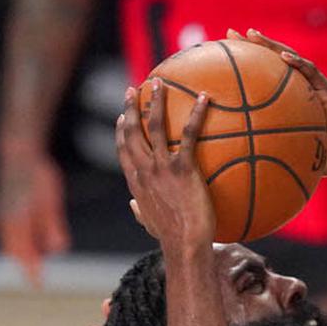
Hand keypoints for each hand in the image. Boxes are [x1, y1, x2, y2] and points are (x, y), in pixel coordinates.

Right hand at [0, 148, 70, 287]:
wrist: (19, 154)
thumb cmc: (38, 176)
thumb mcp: (50, 201)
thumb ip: (52, 225)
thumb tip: (57, 249)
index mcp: (17, 219)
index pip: (23, 251)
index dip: (30, 269)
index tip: (37, 283)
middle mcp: (6, 220)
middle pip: (14, 251)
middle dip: (25, 265)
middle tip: (36, 280)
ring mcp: (2, 215)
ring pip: (9, 243)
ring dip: (21, 256)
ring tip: (34, 268)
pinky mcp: (3, 210)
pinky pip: (8, 234)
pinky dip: (18, 244)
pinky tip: (31, 247)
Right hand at [116, 80, 214, 249]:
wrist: (184, 243)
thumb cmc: (170, 238)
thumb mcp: (149, 223)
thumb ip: (140, 211)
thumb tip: (133, 207)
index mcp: (136, 182)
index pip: (124, 151)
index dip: (122, 132)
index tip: (123, 118)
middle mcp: (143, 170)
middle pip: (132, 132)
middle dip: (130, 107)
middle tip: (134, 90)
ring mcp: (161, 167)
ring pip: (153, 126)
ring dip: (155, 101)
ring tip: (160, 82)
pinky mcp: (182, 168)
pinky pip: (189, 134)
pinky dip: (196, 114)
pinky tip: (204, 99)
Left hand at [232, 28, 326, 175]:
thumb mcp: (300, 156)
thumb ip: (280, 156)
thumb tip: (255, 170)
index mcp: (295, 100)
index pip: (269, 76)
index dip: (249, 64)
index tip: (226, 55)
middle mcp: (304, 89)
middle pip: (274, 60)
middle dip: (252, 45)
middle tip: (229, 33)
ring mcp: (317, 87)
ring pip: (291, 59)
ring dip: (271, 45)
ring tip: (251, 34)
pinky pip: (312, 73)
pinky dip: (297, 63)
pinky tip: (283, 56)